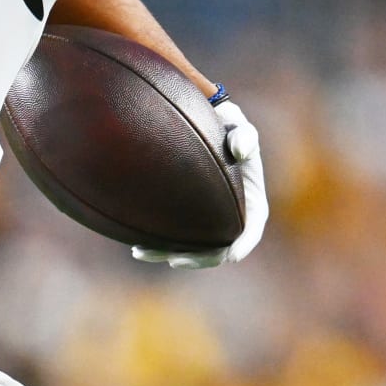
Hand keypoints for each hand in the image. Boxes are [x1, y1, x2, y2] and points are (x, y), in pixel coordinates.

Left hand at [131, 98, 268, 268]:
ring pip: (189, 250)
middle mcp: (228, 219)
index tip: (229, 256)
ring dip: (167, 255)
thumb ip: (244, 135)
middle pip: (216, 251)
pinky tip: (135, 245)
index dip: (240, 247)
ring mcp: (206, 222)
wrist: (205, 126)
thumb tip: (239, 148)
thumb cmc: (226, 128)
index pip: (249, 234)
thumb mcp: (239, 128)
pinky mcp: (185, 218)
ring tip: (141, 252)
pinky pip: (173, 239)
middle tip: (173, 259)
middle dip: (197, 259)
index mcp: (250, 205)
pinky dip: (156, 245)